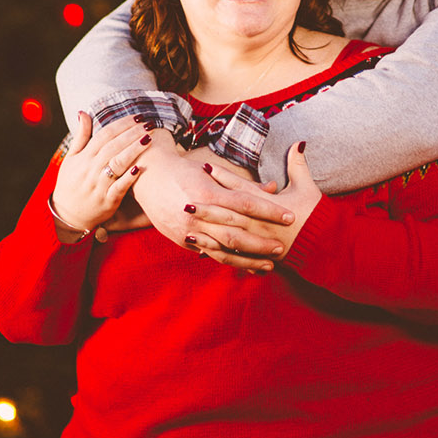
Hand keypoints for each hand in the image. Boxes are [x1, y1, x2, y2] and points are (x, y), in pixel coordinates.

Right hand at [51, 114, 151, 232]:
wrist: (67, 215)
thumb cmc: (71, 183)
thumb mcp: (71, 159)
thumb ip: (81, 136)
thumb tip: (83, 113)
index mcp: (83, 158)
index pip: (104, 135)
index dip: (121, 124)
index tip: (137, 116)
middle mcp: (91, 170)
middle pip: (113, 147)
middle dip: (132, 133)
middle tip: (149, 123)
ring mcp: (99, 185)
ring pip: (117, 164)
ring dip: (133, 150)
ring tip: (149, 138)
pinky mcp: (108, 200)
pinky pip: (119, 187)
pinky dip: (129, 178)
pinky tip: (140, 167)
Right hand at [128, 143, 293, 271]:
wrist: (148, 178)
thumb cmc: (184, 170)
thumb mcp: (212, 170)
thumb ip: (243, 184)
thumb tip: (273, 187)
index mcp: (208, 192)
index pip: (245, 203)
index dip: (269, 210)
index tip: (289, 217)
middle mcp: (197, 214)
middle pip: (235, 231)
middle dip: (261, 242)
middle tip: (282, 248)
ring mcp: (188, 230)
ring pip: (222, 249)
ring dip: (247, 259)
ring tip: (269, 265)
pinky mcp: (182, 240)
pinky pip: (209, 254)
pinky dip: (229, 261)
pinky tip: (245, 267)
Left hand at [190, 143, 322, 269]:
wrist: (321, 246)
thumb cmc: (314, 216)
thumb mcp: (307, 188)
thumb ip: (298, 166)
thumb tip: (298, 143)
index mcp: (268, 205)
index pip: (241, 188)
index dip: (223, 177)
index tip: (206, 168)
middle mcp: (258, 223)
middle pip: (228, 211)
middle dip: (206, 204)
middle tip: (186, 196)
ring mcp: (255, 241)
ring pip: (225, 233)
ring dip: (205, 226)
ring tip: (187, 219)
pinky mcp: (254, 255)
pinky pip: (230, 253)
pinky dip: (213, 248)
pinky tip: (197, 244)